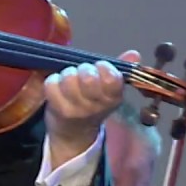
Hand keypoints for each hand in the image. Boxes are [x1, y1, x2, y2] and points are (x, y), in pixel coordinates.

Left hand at [44, 49, 139, 163]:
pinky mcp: (57, 109)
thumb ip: (121, 68)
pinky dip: (53, 81)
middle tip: (83, 72)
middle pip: (88, 77)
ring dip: (68, 74)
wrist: (74, 131)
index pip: (112, 78)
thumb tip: (134, 54)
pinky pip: (51, 84)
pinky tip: (57, 86)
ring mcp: (76, 109)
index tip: (100, 68)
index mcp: (114, 97)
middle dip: (84, 69)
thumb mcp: (110, 88)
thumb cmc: (92, 102)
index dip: (104, 67)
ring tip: (70, 79)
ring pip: (69, 78)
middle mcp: (96, 105)